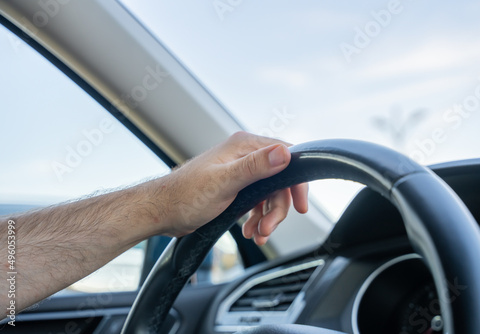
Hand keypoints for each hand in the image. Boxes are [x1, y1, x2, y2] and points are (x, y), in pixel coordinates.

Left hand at [164, 131, 307, 243]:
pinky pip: (257, 201)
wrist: (162, 211)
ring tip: (259, 234)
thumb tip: (284, 153)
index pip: (285, 155)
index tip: (301, 205)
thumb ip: (255, 167)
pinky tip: (252, 230)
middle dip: (278, 208)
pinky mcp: (235, 187)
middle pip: (279, 181)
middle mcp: (244, 155)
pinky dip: (258, 217)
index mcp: (243, 146)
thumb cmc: (185, 195)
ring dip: (268, 216)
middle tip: (269, 228)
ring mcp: (239, 171)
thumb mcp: (224, 182)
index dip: (296, 182)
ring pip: (269, 194)